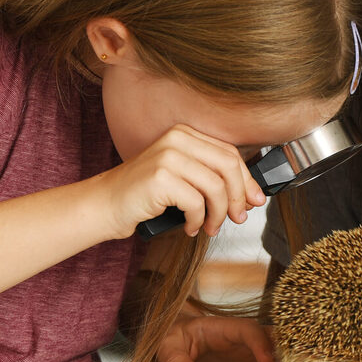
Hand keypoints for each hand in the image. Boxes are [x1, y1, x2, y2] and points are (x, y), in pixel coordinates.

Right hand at [90, 124, 266, 238]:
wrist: (105, 204)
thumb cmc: (146, 195)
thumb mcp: (182, 177)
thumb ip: (211, 178)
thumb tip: (251, 196)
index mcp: (185, 134)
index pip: (229, 153)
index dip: (246, 179)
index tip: (255, 200)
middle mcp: (177, 139)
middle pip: (228, 166)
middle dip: (239, 196)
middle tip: (238, 218)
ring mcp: (168, 156)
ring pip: (215, 187)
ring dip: (218, 214)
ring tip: (211, 228)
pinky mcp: (160, 178)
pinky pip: (196, 203)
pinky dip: (198, 221)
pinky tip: (189, 227)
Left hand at [157, 314, 279, 361]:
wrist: (180, 341)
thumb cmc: (174, 339)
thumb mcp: (168, 348)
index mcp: (224, 327)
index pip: (247, 330)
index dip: (259, 343)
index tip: (266, 361)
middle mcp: (244, 337)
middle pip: (272, 337)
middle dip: (286, 350)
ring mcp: (252, 350)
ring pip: (280, 352)